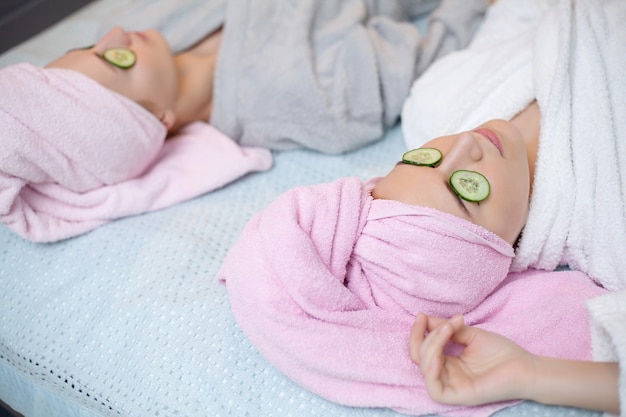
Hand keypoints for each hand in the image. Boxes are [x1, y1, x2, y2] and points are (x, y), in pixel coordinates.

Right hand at [409, 313, 535, 405]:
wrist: (525, 366)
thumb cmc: (502, 352)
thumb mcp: (471, 334)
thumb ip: (448, 329)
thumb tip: (426, 318)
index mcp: (448, 362)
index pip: (423, 349)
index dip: (418, 332)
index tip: (422, 315)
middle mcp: (447, 374)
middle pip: (420, 357)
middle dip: (425, 336)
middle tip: (443, 323)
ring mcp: (452, 386)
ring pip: (426, 368)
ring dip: (432, 345)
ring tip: (448, 330)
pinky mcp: (459, 396)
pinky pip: (435, 389)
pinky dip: (432, 372)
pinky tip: (439, 357)